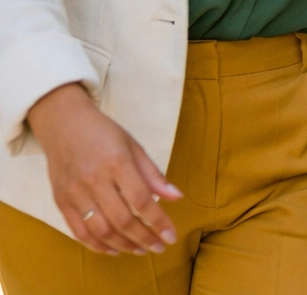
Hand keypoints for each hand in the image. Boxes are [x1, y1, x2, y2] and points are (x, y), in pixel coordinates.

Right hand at [27, 83, 181, 254]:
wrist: (63, 124)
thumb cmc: (103, 133)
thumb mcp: (134, 146)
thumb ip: (153, 175)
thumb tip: (177, 197)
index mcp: (117, 163)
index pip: (141, 200)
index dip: (158, 222)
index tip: (171, 235)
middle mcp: (94, 180)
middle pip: (122, 219)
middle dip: (144, 237)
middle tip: (159, 247)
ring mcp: (74, 193)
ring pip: (100, 230)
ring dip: (123, 245)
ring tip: (141, 249)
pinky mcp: (61, 201)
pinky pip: (78, 230)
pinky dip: (96, 244)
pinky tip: (114, 249)